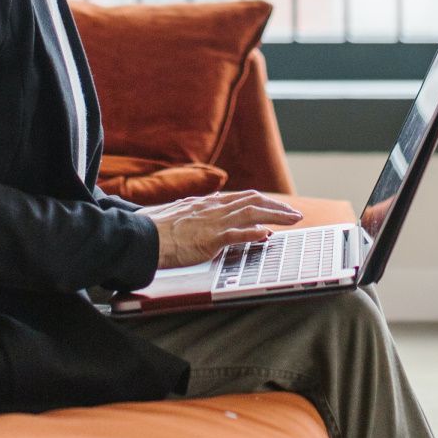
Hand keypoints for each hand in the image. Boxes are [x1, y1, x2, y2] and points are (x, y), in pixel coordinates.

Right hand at [140, 190, 303, 269]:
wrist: (141, 236)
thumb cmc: (155, 229)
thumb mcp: (179, 215)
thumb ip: (197, 212)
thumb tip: (210, 208)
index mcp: (207, 204)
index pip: (243, 198)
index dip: (264, 202)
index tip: (278, 207)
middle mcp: (213, 209)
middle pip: (254, 202)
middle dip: (278, 207)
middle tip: (296, 215)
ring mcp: (212, 223)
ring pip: (252, 214)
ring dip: (276, 216)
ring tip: (294, 221)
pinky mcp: (209, 239)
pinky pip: (236, 234)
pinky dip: (254, 233)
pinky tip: (268, 235)